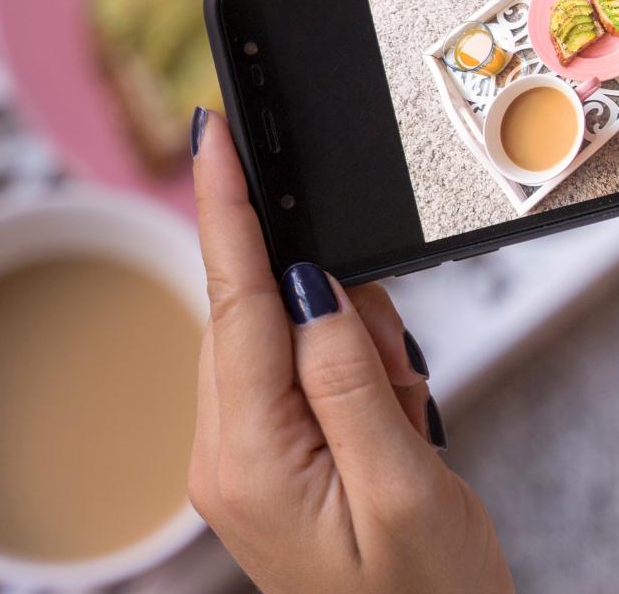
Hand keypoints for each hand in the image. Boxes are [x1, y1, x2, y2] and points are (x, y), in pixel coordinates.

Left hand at [186, 109, 512, 593]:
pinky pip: (307, 373)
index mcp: (249, 460)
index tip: (211, 132)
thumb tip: (307, 282)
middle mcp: (227, 456)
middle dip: (338, 306)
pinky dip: (359, 374)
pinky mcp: (270, 461)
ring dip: (359, 352)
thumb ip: (351, 374)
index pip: (233, 302)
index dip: (224, 207)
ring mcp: (243, 460)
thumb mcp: (407, 486)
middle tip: (400, 380)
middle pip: (260, 313)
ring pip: (289, 338)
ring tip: (406, 426)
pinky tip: (394, 426)